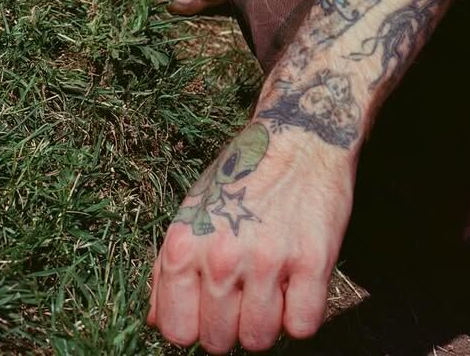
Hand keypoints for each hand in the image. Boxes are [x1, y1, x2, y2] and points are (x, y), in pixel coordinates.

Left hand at [149, 120, 354, 350]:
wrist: (301, 135)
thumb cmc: (244, 173)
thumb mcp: (193, 210)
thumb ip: (168, 268)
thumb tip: (157, 321)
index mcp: (184, 245)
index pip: (177, 331)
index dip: (196, 325)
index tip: (212, 307)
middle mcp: (222, 256)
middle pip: (218, 341)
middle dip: (233, 324)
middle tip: (248, 292)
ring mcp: (268, 260)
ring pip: (259, 339)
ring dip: (268, 322)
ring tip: (274, 288)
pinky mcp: (312, 261)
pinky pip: (302, 326)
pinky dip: (302, 315)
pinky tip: (299, 286)